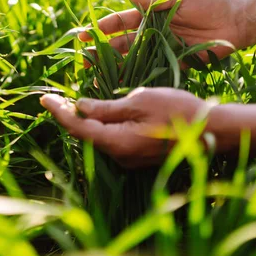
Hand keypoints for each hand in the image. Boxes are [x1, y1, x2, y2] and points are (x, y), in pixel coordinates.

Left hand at [40, 87, 208, 167]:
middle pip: (84, 135)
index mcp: (116, 143)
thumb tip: (79, 107)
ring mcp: (128, 158)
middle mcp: (119, 156)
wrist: (212, 132)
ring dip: (83, 120)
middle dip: (67, 116)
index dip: (58, 112)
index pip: (77, 128)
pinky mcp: (137, 155)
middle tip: (54, 97)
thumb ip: (106, 107)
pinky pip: (111, 140)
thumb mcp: (138, 101)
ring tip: (70, 101)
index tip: (43, 98)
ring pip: (97, 137)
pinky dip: (100, 125)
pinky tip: (97, 112)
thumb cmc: (177, 111)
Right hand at [80, 0, 255, 62]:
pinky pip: (151, 72)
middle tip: (83, 59)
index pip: (121, 21)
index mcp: (150, 13)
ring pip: (132, 59)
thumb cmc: (209, 2)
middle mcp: (152, 33)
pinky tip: (121, 86)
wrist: (237, 21)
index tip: (86, 34)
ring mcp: (161, 50)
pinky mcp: (173, 64)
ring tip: (93, 75)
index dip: (104, 28)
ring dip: (113, 67)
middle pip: (121, 43)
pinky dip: (136, 79)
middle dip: (101, 51)